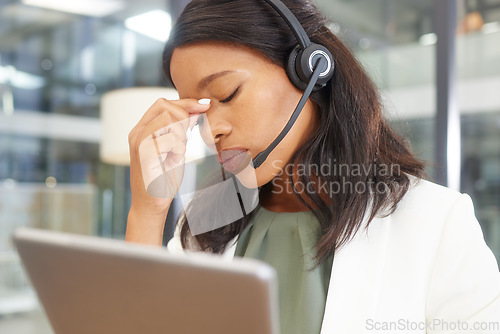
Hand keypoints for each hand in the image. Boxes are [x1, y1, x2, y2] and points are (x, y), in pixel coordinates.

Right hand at [128, 98, 210, 218]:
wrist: (152, 204)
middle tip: (187, 139)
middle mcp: (137, 132)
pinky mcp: (144, 153)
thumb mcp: (177, 150)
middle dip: (184, 117)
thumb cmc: (163, 178)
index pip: (163, 104)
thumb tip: (196, 111)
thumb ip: (183, 131)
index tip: (206, 105)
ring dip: (181, 136)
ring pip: (169, 120)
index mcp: (142, 129)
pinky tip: (173, 160)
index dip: (186, 102)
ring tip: (176, 152)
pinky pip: (170, 139)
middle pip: (165, 106)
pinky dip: (178, 148)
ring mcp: (138, 141)